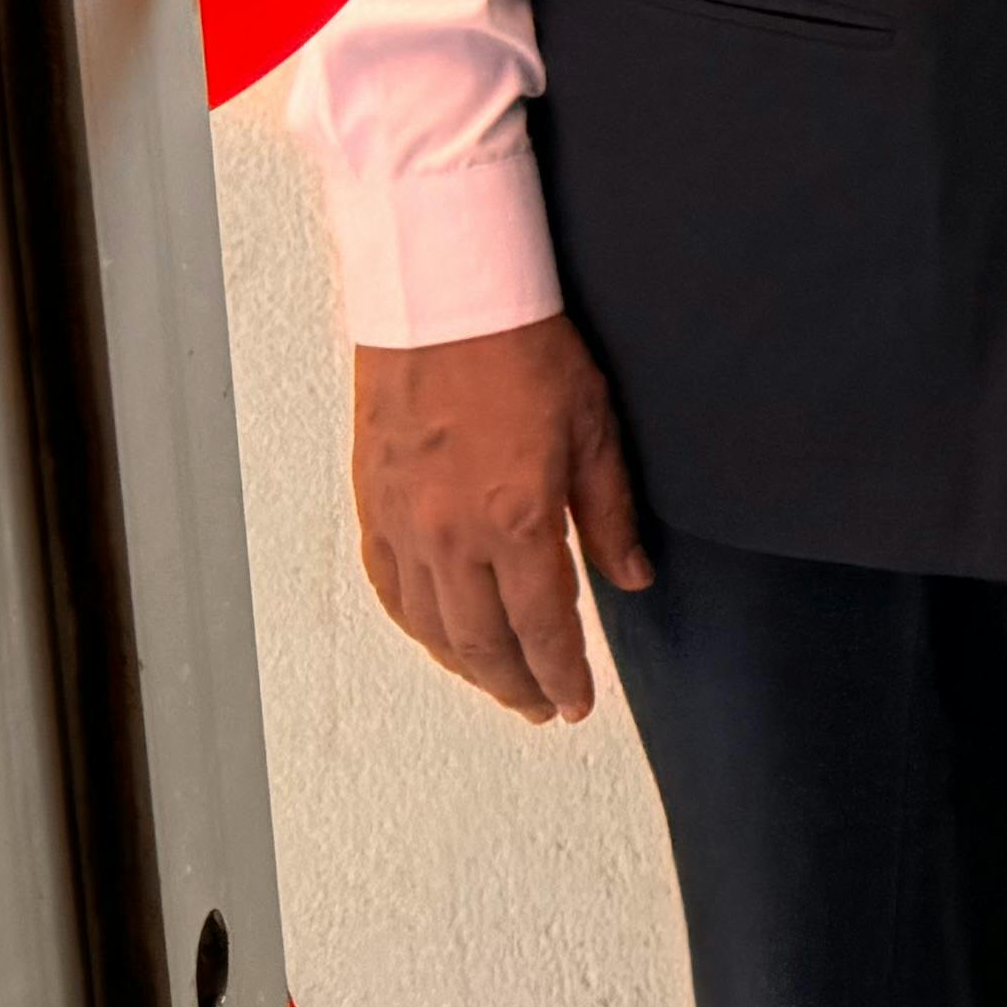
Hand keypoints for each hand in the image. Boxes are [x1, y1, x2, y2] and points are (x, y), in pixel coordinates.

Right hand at [351, 316, 651, 723]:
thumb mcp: (595, 428)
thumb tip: (633, 577)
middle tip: (541, 708)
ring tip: (499, 683)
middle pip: (483, 641)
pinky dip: (417, 625)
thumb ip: (609, 514)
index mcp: (516, 519)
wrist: (443, 298)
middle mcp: (453, 535)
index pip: (543, 627)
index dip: (562, 675)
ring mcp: (405, 524)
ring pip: (432, 627)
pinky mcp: (373, 506)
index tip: (577, 704)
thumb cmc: (525, 350)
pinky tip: (438, 635)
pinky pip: (390, 589)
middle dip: (517, 684)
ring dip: (467, 667)